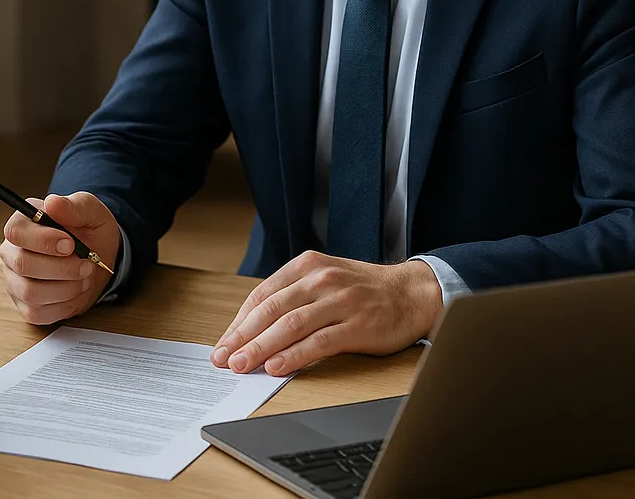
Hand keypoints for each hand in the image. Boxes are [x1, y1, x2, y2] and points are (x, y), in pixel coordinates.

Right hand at [0, 192, 120, 324]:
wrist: (99, 258)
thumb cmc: (89, 231)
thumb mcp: (90, 211)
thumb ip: (74, 206)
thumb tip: (52, 203)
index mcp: (23, 224)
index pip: (15, 232)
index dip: (43, 240)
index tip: (70, 244)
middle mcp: (12, 252)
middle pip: (22, 264)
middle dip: (61, 268)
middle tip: (86, 264)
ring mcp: (15, 280)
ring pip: (29, 292)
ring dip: (65, 287)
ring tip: (83, 277)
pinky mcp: (25, 305)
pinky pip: (36, 312)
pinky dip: (63, 305)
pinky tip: (74, 291)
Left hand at [211, 253, 442, 375]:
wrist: (411, 292)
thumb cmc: (362, 291)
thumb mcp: (324, 280)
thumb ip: (293, 296)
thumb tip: (253, 328)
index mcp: (307, 266)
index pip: (262, 295)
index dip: (239, 322)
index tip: (224, 344)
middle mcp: (321, 279)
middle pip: (271, 310)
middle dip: (242, 337)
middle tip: (223, 358)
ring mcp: (340, 301)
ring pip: (290, 325)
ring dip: (261, 348)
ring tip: (242, 365)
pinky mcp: (357, 325)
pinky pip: (319, 342)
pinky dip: (294, 355)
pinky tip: (277, 367)